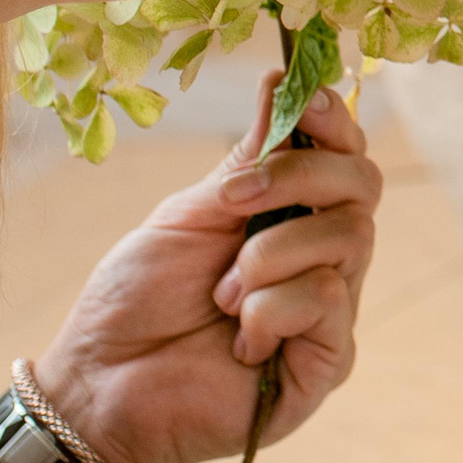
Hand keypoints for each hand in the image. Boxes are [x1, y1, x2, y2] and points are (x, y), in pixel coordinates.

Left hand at [32, 73, 380, 462]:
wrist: (100, 384)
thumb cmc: (137, 298)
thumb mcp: (191, 213)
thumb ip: (248, 159)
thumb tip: (285, 79)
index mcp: (290, 215)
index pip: (345, 155)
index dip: (335, 121)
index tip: (302, 100)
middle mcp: (321, 257)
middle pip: (362, 185)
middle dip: (299, 176)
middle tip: (233, 201)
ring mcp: (330, 310)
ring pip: (348, 238)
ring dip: (268, 256)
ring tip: (220, 294)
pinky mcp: (328, 361)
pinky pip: (327, 300)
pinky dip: (270, 309)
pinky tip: (238, 342)